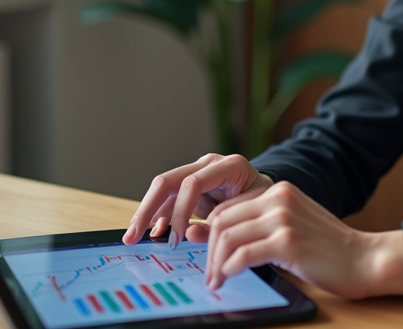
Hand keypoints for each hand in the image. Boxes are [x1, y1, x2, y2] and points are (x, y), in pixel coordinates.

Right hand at [123, 153, 272, 245]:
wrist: (268, 192)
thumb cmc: (264, 203)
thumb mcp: (250, 214)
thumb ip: (221, 224)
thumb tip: (189, 233)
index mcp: (229, 166)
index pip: (192, 183)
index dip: (181, 212)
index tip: (177, 238)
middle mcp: (209, 164)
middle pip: (169, 181)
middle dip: (148, 209)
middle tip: (134, 235)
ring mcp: (198, 171)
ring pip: (163, 188)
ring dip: (146, 212)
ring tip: (134, 237)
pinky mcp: (191, 183)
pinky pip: (169, 197)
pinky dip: (158, 214)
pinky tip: (153, 232)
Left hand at [204, 180, 402, 299]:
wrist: (365, 259)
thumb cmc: (330, 249)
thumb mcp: (292, 226)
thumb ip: (260, 226)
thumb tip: (215, 239)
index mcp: (278, 191)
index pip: (228, 207)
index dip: (211, 234)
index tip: (209, 257)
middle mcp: (278, 198)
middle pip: (222, 220)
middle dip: (210, 250)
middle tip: (210, 274)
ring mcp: (283, 218)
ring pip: (228, 237)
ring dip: (216, 263)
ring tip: (216, 281)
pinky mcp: (287, 242)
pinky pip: (243, 254)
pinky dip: (230, 269)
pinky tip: (230, 279)